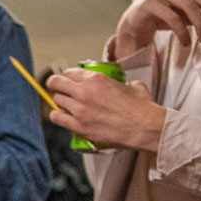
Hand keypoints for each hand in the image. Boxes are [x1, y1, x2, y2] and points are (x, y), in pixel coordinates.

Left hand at [47, 69, 166, 152]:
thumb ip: (122, 83)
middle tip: (58, 89)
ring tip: (65, 104)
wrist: (145, 127)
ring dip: (60, 102)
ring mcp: (80, 109)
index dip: (66, 76)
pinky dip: (58, 116)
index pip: (69, 72)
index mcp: (96, 79)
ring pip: (56, 100)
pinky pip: (57, 118)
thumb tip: (123, 86)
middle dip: (56, 85)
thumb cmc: (142, 108)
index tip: (67, 79)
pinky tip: (62, 117)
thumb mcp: (134, 86)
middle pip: (56, 83)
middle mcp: (84, 92)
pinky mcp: (80, 126)